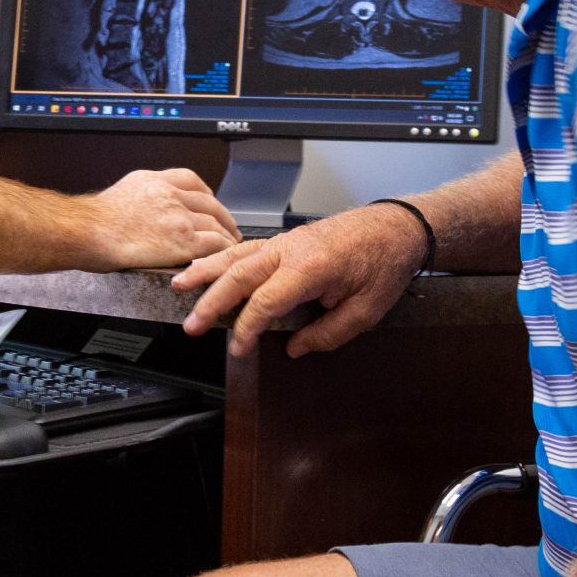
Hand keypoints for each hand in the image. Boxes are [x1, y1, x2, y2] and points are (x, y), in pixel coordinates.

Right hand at [82, 169, 238, 270]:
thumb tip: (143, 209)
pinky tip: (223, 256)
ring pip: (215, 222)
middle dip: (222, 215)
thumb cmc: (93, 221)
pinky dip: (222, 249)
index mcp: (153, 180)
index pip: (190, 179)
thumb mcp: (119, 193)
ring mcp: (179, 216)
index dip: (205, 192)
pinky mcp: (183, 240)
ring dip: (226, 235)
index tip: (210, 201)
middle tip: (228, 226)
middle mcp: (170, 194)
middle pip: (209, 201)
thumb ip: (140, 197)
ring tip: (230, 244)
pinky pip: (214, 243)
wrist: (87, 232)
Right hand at [174, 200, 425, 357]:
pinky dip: (222, 257)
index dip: (246, 329)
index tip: (237, 348)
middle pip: (239, 275)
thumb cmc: (384, 264)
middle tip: (191, 325)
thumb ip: (327, 333)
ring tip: (179, 286)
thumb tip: (296, 348)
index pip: (265, 302)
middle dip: (211, 301)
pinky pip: (247, 247)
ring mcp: (286, 241)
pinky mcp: (286, 240)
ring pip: (236, 255)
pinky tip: (207, 265)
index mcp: (311, 267)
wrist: (397, 227)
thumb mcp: (365, 311)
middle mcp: (291, 249)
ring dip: (206, 271)